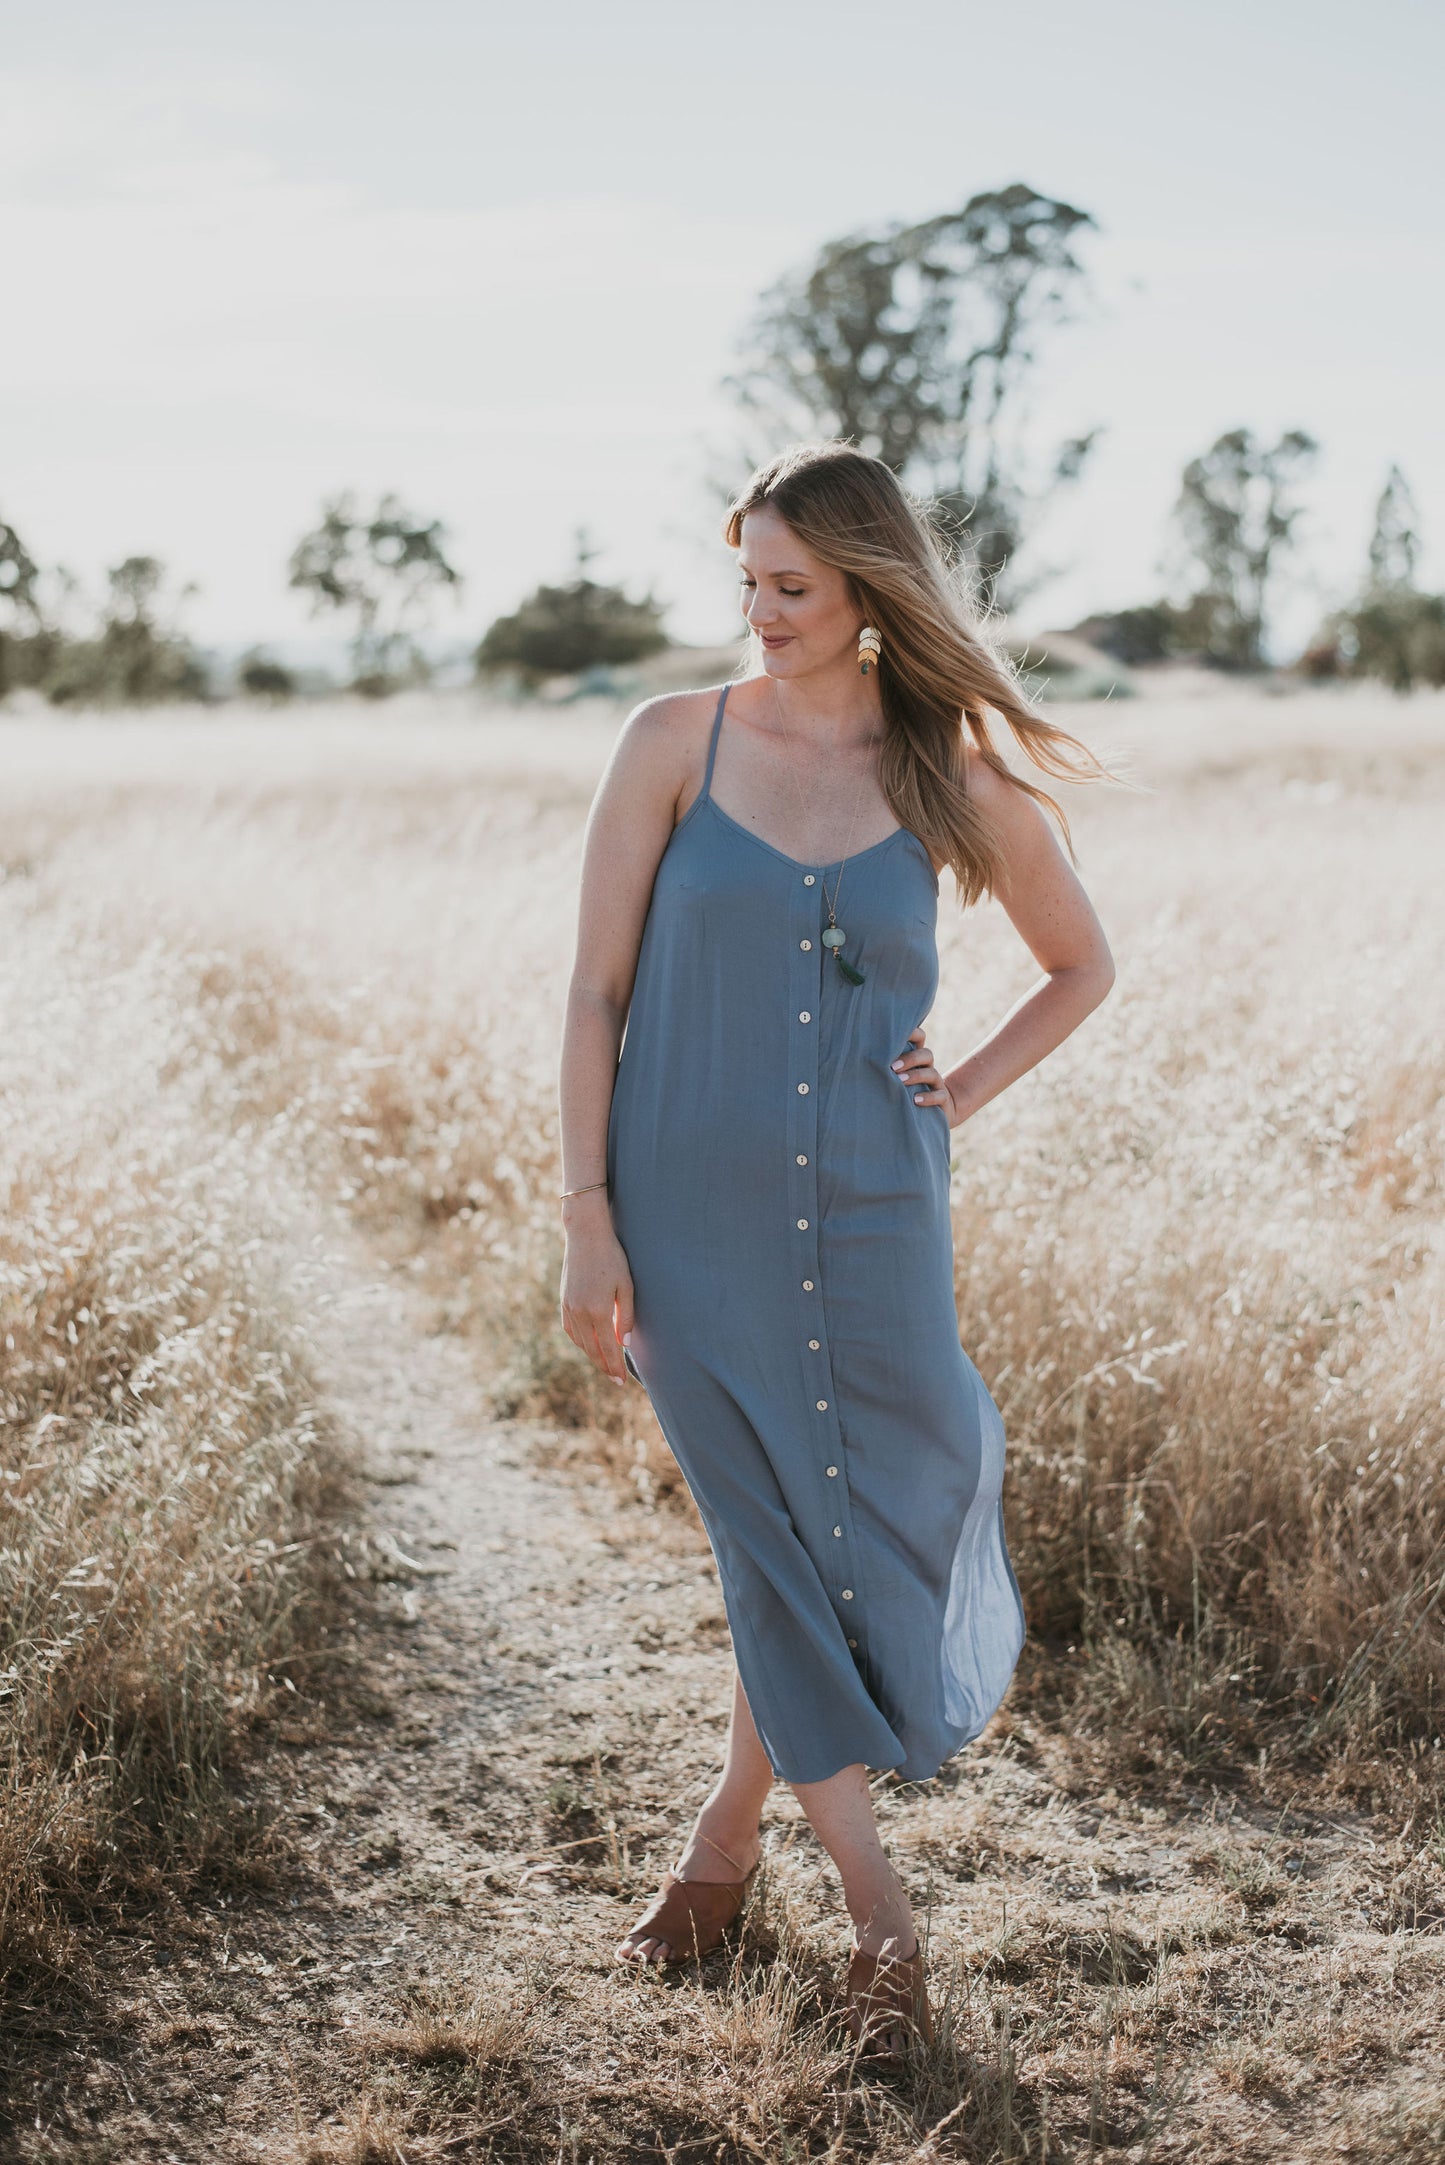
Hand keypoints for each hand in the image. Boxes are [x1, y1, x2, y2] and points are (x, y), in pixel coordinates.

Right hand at [560, 1219, 635, 1386]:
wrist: (585, 1236)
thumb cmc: (612, 1258)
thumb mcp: (627, 1286)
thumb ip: (626, 1316)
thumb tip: (624, 1344)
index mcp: (598, 1310)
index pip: (608, 1348)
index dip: (615, 1367)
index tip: (622, 1381)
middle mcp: (580, 1313)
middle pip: (592, 1350)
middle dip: (604, 1367)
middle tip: (615, 1380)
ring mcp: (569, 1307)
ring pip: (580, 1341)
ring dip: (592, 1356)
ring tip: (605, 1364)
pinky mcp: (563, 1301)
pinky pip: (569, 1329)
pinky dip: (579, 1341)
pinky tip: (588, 1345)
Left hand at [891, 1027, 958, 1123]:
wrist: (932, 1110)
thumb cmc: (902, 1090)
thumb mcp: (894, 1076)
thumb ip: (883, 1065)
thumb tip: (854, 1055)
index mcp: (916, 1058)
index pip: (919, 1038)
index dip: (912, 1033)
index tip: (896, 1035)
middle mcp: (927, 1067)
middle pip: (926, 1054)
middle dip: (910, 1058)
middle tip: (892, 1066)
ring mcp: (936, 1083)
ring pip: (932, 1073)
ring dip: (916, 1076)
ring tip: (901, 1081)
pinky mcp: (942, 1099)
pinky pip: (939, 1095)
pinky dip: (928, 1097)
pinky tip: (915, 1100)